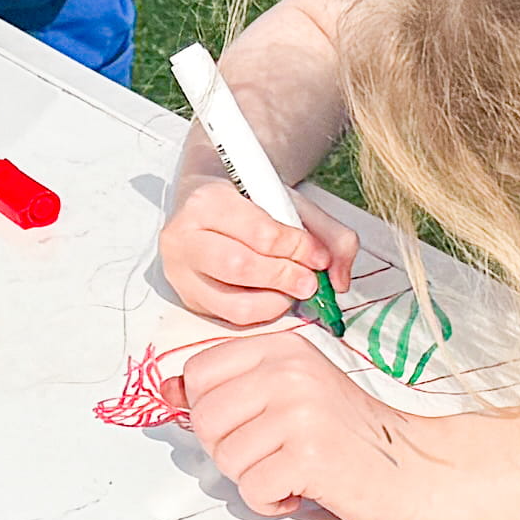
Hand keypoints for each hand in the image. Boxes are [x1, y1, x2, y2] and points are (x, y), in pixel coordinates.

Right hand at [161, 174, 330, 328]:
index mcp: (206, 200)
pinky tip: (272, 297)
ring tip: (291, 290)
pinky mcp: (188, 299)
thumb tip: (338, 280)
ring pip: (232, 303)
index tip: (319, 256)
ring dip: (274, 302)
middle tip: (309, 281)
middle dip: (284, 278)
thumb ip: (328, 233)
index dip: (298, 248)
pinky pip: (230, 319)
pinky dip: (261, 313)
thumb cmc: (248, 202)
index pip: (259, 232)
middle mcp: (183, 237)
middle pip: (239, 268)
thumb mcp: (290, 203)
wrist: (208, 205)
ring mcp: (181, 272)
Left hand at [173, 320, 437, 519]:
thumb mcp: (289, 393)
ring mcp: (300, 412)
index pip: (198, 373)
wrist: (412, 466)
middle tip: (269, 454)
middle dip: (228, 449)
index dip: (208, 410)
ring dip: (253, 477)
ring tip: (291, 469)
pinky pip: (252, 489)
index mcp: (281, 348)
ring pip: (226, 458)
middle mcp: (290, 372)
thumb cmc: (349, 433)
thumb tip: (167, 392)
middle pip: (205, 418)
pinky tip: (301, 488)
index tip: (242, 424)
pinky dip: (271, 501)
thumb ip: (230, 388)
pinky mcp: (309, 456)